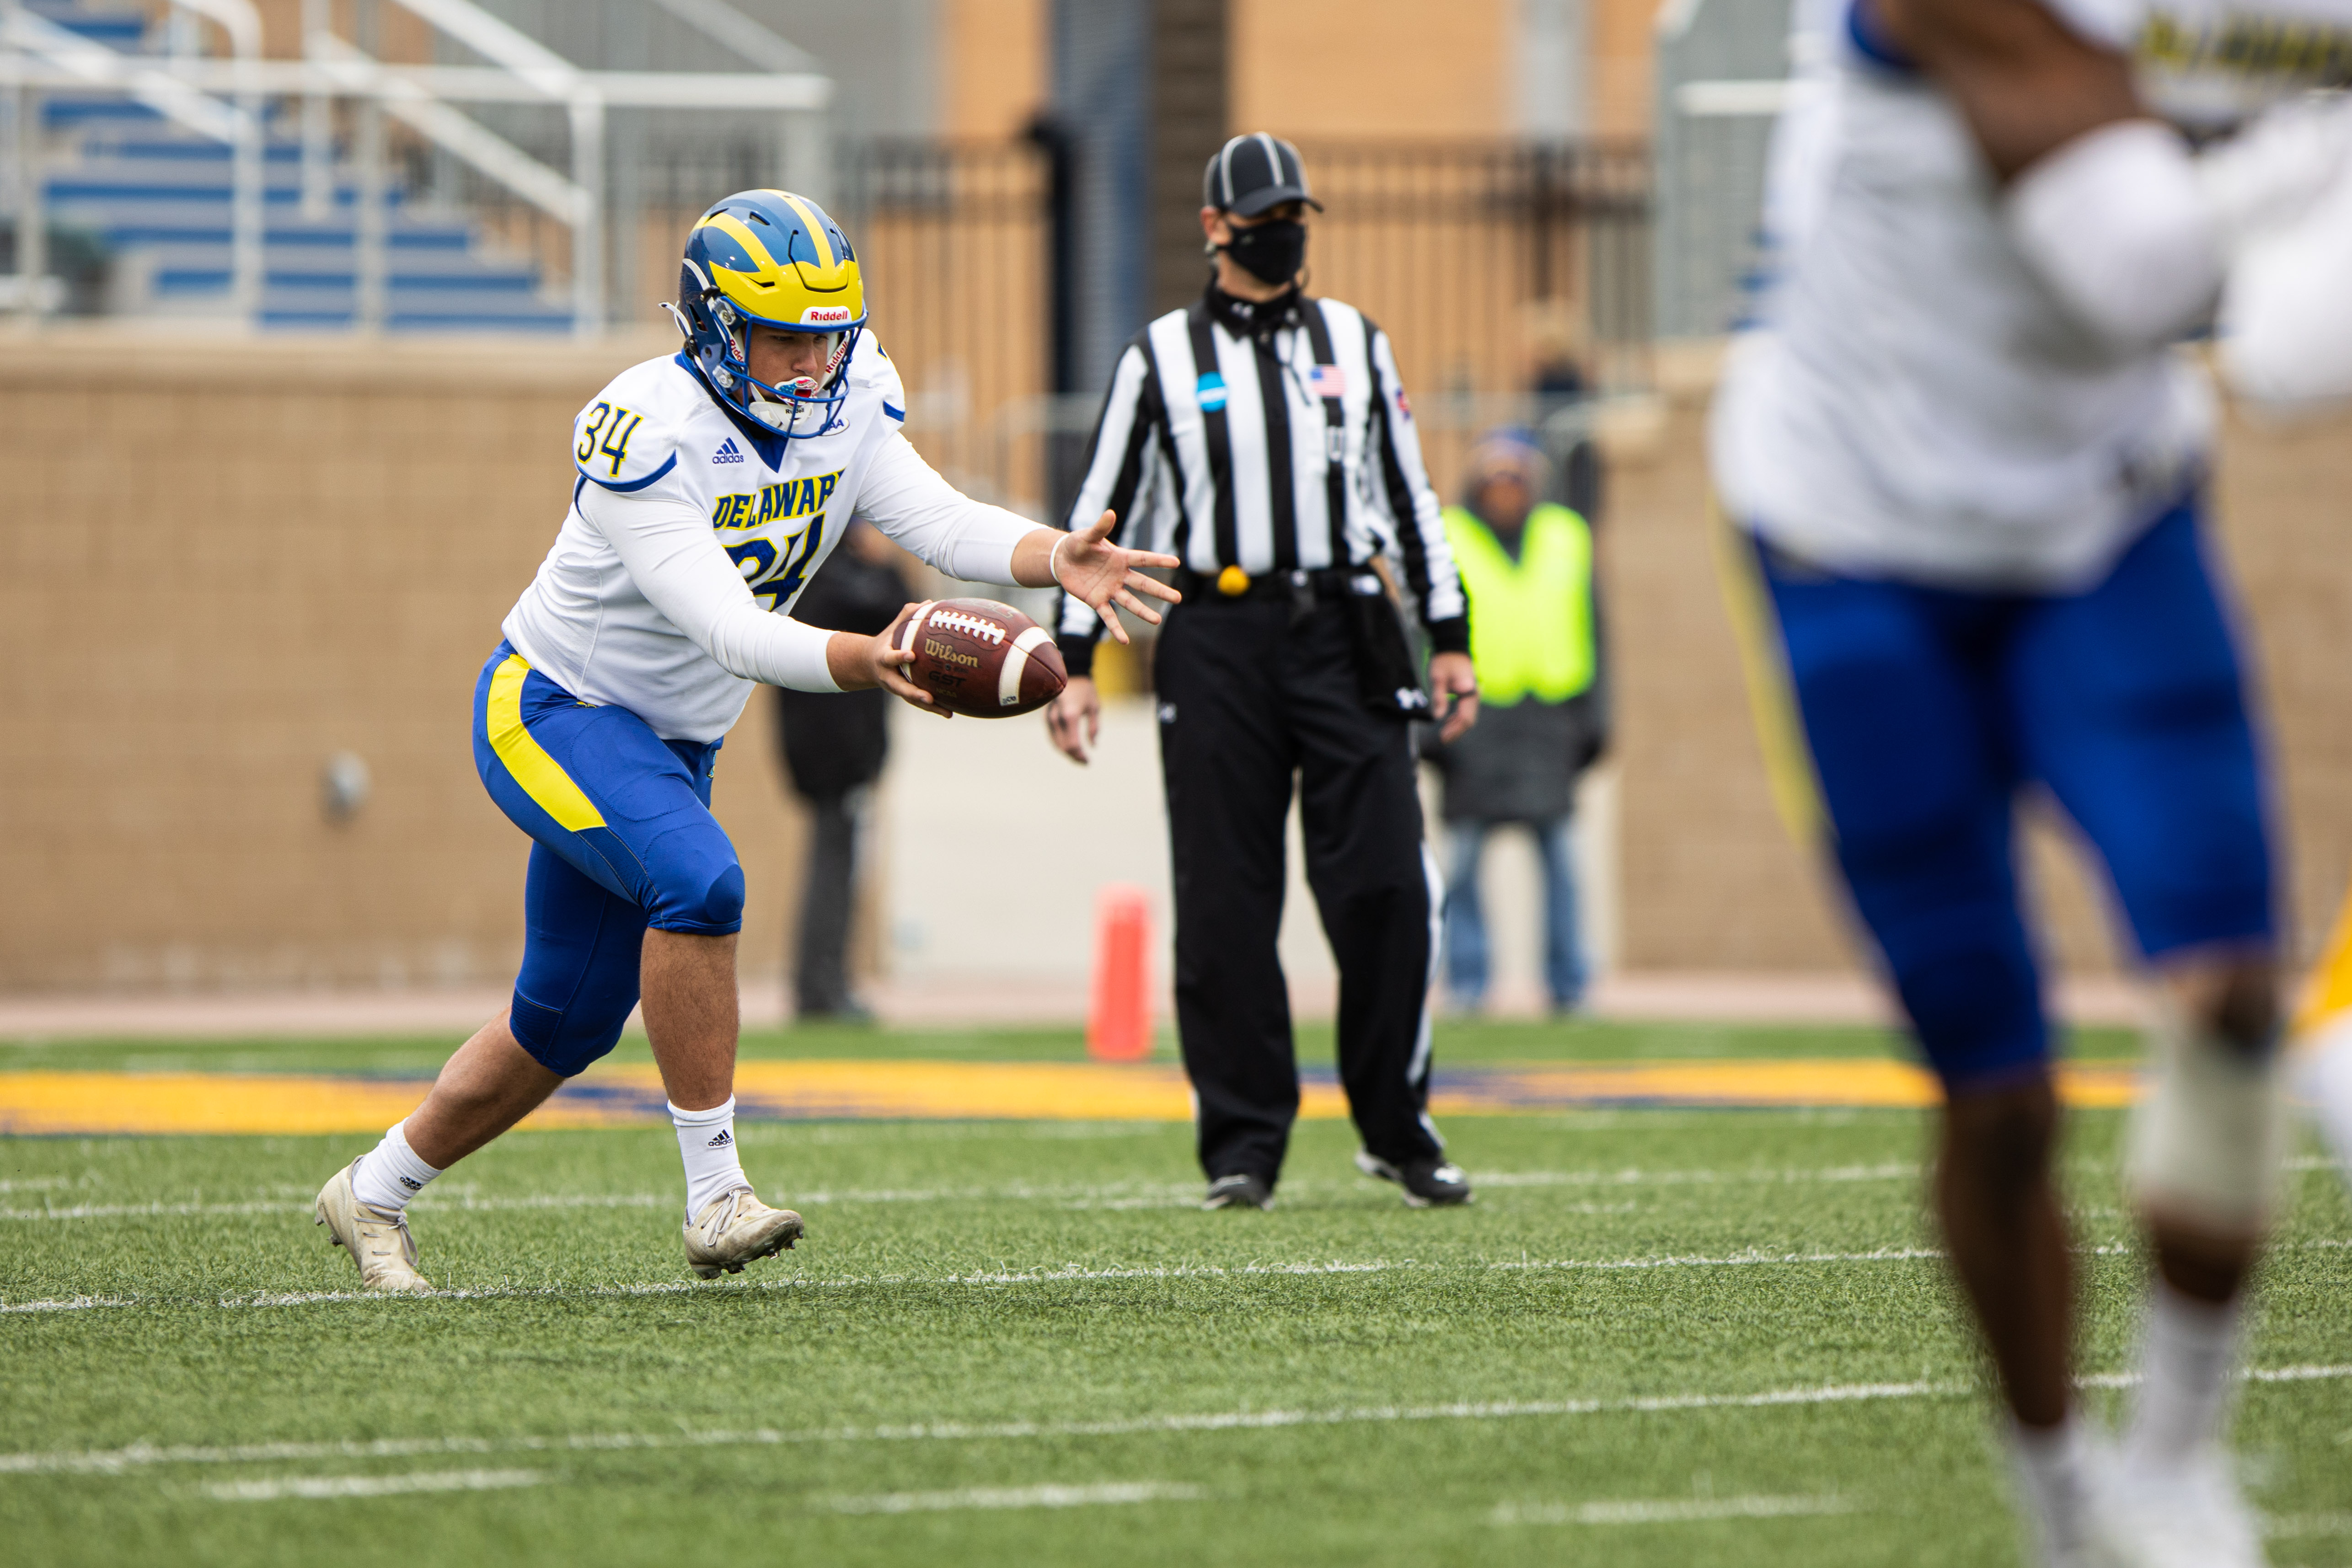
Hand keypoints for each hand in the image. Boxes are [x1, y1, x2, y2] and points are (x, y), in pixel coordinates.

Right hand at [827, 603, 951, 717]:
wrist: (867, 664)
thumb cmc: (886, 642)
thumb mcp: (892, 629)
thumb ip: (908, 616)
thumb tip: (929, 602)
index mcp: (883, 659)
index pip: (890, 658)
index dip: (899, 657)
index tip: (911, 655)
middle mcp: (888, 677)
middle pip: (900, 688)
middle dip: (913, 693)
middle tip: (928, 697)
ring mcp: (896, 688)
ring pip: (912, 700)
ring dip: (928, 707)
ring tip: (946, 712)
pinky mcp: (905, 695)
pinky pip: (919, 704)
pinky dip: (934, 708)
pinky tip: (950, 712)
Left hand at [1037, 511, 1181, 643]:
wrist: (1061, 560)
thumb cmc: (1077, 544)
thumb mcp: (1087, 535)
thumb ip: (1100, 528)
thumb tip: (1110, 513)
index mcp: (1120, 557)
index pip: (1143, 559)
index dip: (1159, 560)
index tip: (1176, 562)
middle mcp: (1119, 575)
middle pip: (1143, 584)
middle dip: (1160, 591)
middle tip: (1178, 599)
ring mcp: (1109, 589)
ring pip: (1130, 602)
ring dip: (1143, 612)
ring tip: (1157, 621)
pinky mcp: (1097, 601)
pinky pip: (1108, 616)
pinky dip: (1116, 628)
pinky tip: (1124, 640)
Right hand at [1045, 676, 1100, 763]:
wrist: (1069, 671)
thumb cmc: (1085, 688)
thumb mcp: (1094, 707)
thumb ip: (1093, 728)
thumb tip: (1093, 746)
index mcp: (1070, 715)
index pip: (1073, 745)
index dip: (1080, 756)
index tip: (1088, 762)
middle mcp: (1057, 718)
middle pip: (1063, 746)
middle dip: (1074, 757)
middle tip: (1085, 762)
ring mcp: (1049, 717)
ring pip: (1056, 743)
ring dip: (1067, 753)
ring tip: (1078, 757)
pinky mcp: (1046, 716)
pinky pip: (1052, 736)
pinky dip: (1060, 745)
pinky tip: (1068, 748)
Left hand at [1429, 651, 1478, 743]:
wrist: (1453, 648)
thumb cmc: (1444, 661)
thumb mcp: (1438, 678)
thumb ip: (1439, 697)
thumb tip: (1438, 717)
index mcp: (1469, 691)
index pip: (1465, 717)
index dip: (1455, 730)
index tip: (1443, 737)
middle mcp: (1474, 694)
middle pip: (1469, 719)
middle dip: (1456, 731)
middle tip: (1443, 739)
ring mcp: (1473, 694)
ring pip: (1468, 716)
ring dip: (1457, 726)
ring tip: (1444, 733)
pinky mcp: (1469, 693)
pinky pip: (1466, 710)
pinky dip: (1458, 718)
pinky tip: (1448, 722)